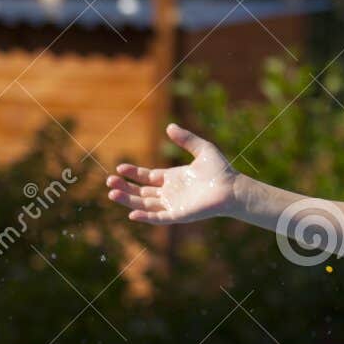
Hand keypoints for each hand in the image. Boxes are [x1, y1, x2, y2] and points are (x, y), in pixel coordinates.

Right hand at [106, 124, 239, 224]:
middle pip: (141, 192)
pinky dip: (146, 216)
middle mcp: (170, 192)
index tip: (119, 168)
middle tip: (109, 182)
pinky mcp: (179, 215)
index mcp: (172, 178)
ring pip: (145, 204)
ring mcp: (173, 204)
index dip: (132, 173)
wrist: (233, 188)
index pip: (146, 177)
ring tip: (112, 194)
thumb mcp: (202, 149)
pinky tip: (132, 213)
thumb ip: (186, 139)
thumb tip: (169, 126)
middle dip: (124, 187)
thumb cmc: (221, 170)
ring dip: (128, 200)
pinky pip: (159, 217)